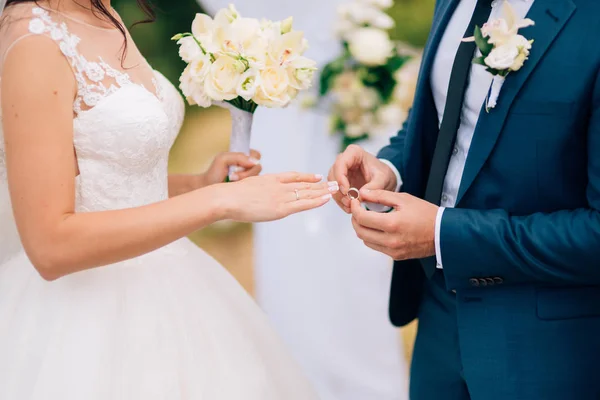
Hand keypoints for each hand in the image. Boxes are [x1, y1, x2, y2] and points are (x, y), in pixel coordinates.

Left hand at [203, 149, 261, 185]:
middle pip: (258, 167)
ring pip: (255, 177)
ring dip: (243, 179)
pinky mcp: (248, 188)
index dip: (251, 160)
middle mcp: (248, 168)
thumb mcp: (223, 158)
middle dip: (246, 172)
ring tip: (231, 180)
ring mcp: (248, 179)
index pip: (256, 155)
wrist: (208, 187)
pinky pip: (253, 186)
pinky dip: (244, 186)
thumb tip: (254, 162)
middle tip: (232, 175)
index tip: (240, 164)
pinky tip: (235, 186)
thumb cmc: (214, 173)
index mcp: (243, 157)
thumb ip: (238, 156)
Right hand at [219, 172, 339, 222]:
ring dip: (322, 191)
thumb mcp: (245, 188)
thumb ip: (255, 191)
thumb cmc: (230, 196)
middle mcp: (278, 186)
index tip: (317, 176)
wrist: (226, 198)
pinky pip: (302, 204)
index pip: (293, 176)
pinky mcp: (280, 208)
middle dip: (320, 184)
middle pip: (303, 184)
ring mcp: (280, 196)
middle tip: (334, 182)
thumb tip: (254, 196)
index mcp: (269, 179)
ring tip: (335, 189)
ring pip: (306, 193)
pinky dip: (315, 201)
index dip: (306, 177)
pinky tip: (325, 199)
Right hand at [328, 144, 397, 212]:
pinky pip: (335, 191)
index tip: (346, 191)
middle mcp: (344, 160)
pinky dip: (340, 201)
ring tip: (350, 207)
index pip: (341, 163)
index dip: (340, 177)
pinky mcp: (340, 181)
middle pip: (333, 174)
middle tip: (349, 202)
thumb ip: (374, 186)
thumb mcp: (383, 179)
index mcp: (354, 153)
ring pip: (332, 184)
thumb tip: (360, 195)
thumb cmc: (383, 174)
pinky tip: (348, 207)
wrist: (384, 180)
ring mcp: (340, 171)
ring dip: (339, 197)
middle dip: (339, 190)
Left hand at [350, 190, 437, 259]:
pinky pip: (376, 246)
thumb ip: (380, 195)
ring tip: (368, 217)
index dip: (355, 208)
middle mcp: (390, 240)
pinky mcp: (395, 256)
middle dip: (355, 219)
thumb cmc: (426, 214)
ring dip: (362, 228)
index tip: (356, 201)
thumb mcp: (403, 199)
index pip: (362, 218)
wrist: (443, 233)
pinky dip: (371, 236)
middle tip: (358, 209)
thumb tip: (363, 193)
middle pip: (360, 231)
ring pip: (366, 240)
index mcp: (392, 224)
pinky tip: (377, 227)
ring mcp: (393, 250)